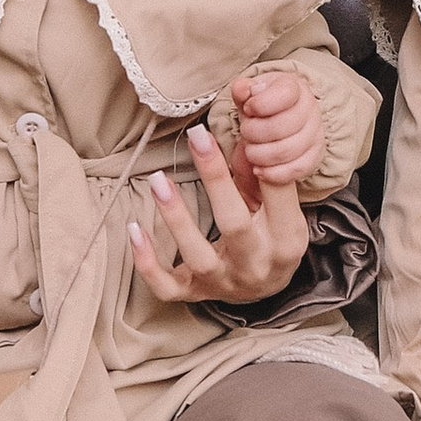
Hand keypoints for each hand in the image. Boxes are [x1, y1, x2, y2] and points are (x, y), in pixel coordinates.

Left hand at [126, 125, 308, 306]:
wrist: (265, 290)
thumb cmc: (271, 237)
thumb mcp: (280, 208)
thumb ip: (261, 175)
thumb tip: (245, 132)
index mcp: (285, 239)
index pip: (276, 194)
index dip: (261, 160)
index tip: (246, 127)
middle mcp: (256, 264)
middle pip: (235, 223)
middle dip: (215, 178)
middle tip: (197, 138)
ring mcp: (223, 282)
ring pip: (198, 255)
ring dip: (175, 218)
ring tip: (158, 182)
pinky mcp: (195, 293)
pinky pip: (166, 285)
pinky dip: (146, 262)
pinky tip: (134, 230)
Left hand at [228, 66, 322, 188]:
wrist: (279, 123)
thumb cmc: (264, 107)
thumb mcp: (251, 95)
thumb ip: (242, 90)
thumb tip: (242, 89)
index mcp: (295, 88)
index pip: (284, 94)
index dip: (260, 104)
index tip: (248, 108)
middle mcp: (310, 109)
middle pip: (281, 126)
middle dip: (254, 133)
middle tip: (245, 132)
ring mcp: (315, 134)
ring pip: (287, 151)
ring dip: (259, 155)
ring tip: (250, 151)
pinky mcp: (315, 156)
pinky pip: (297, 170)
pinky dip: (273, 174)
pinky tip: (259, 169)